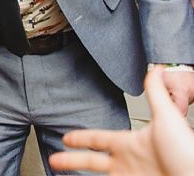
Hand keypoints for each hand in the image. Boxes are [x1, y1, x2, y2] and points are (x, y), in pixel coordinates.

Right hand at [49, 68, 193, 174]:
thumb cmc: (186, 152)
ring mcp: (127, 175)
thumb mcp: (168, 118)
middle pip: (90, 160)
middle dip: (70, 159)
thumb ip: (156, 94)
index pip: (98, 139)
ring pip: (94, 174)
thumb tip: (156, 68)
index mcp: (129, 143)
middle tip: (54, 159)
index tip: (68, 138)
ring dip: (74, 171)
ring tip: (57, 170)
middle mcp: (126, 161)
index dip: (81, 138)